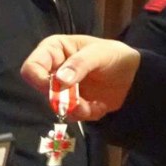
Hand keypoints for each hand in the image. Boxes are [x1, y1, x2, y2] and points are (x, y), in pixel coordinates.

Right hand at [20, 35, 140, 120]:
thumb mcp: (99, 54)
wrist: (133, 76)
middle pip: (42, 90)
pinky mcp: (72, 103)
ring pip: (56, 106)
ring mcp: (63, 88)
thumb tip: (59, 80)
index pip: (32, 67)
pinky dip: (86, 114)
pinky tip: (99, 106)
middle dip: (63, 99)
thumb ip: (79, 64)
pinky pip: (71, 115)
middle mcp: (53, 70)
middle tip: (80, 101)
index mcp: (54, 50)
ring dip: (76, 109)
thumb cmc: (114, 56)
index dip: (38, 79)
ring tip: (94, 106)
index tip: (56, 88)